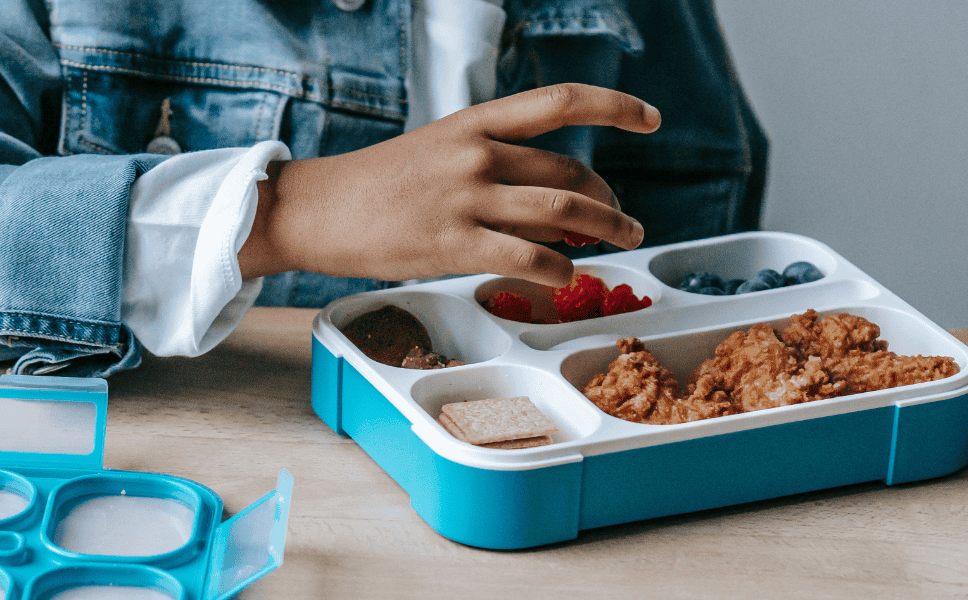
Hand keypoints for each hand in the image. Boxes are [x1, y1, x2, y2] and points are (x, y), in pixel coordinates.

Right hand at [239, 83, 659, 286]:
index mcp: (474, 122)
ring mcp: (466, 199)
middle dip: (609, 199)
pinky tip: (568, 277)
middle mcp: (476, 154)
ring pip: (562, 213)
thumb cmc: (378, 185)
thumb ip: (497, 167)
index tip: (650, 119)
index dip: (614, 106)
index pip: (559, 102)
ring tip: (623, 242)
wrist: (318, 209)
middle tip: (624, 220)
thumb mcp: (439, 153)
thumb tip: (558, 204)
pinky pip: (528, 258)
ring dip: (606, 229)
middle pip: (570, 173)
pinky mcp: (453, 244)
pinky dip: (560, 270)